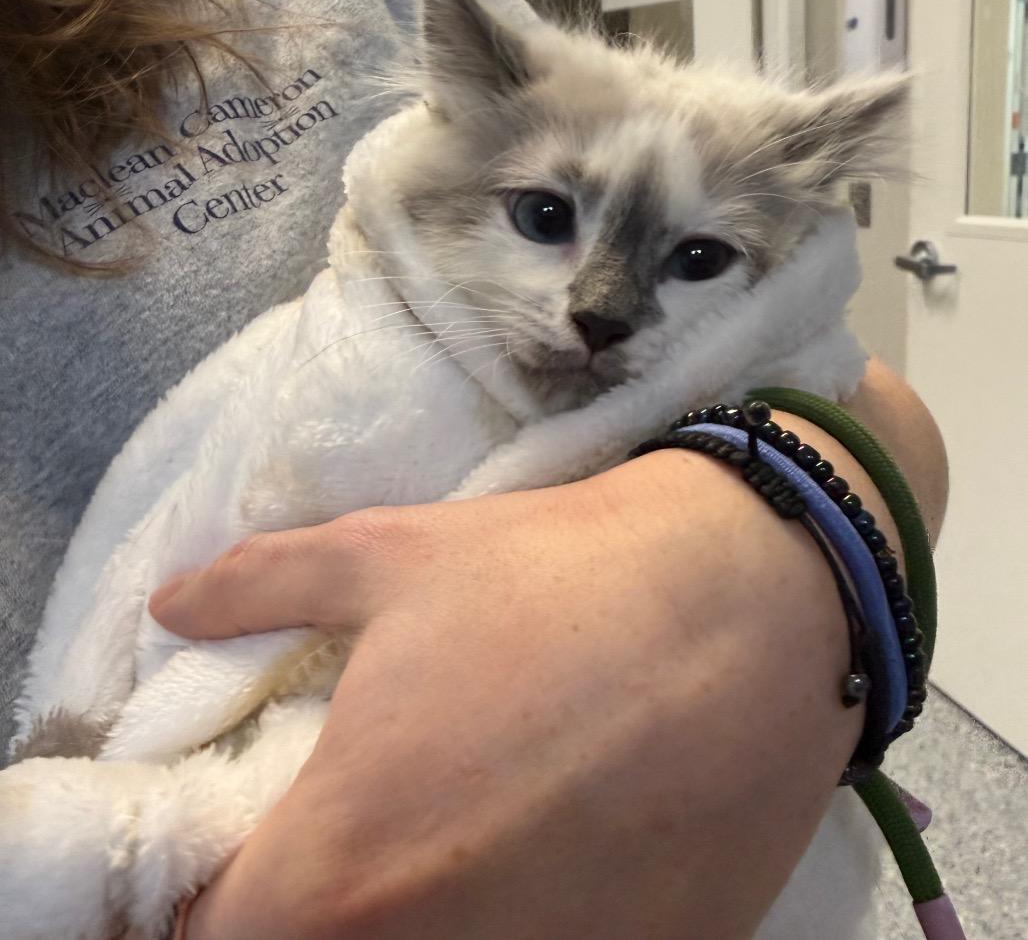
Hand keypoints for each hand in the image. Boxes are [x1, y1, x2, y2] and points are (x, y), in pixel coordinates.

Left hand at [150, 359, 944, 939]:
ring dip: (427, 917)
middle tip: (359, 827)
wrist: (755, 595)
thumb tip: (168, 605)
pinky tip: (566, 839)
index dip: (209, 898)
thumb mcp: (389, 554)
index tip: (242, 848)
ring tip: (470, 824)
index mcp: (345, 868)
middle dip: (316, 905)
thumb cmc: (553, 574)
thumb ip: (257, 586)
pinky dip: (533, 914)